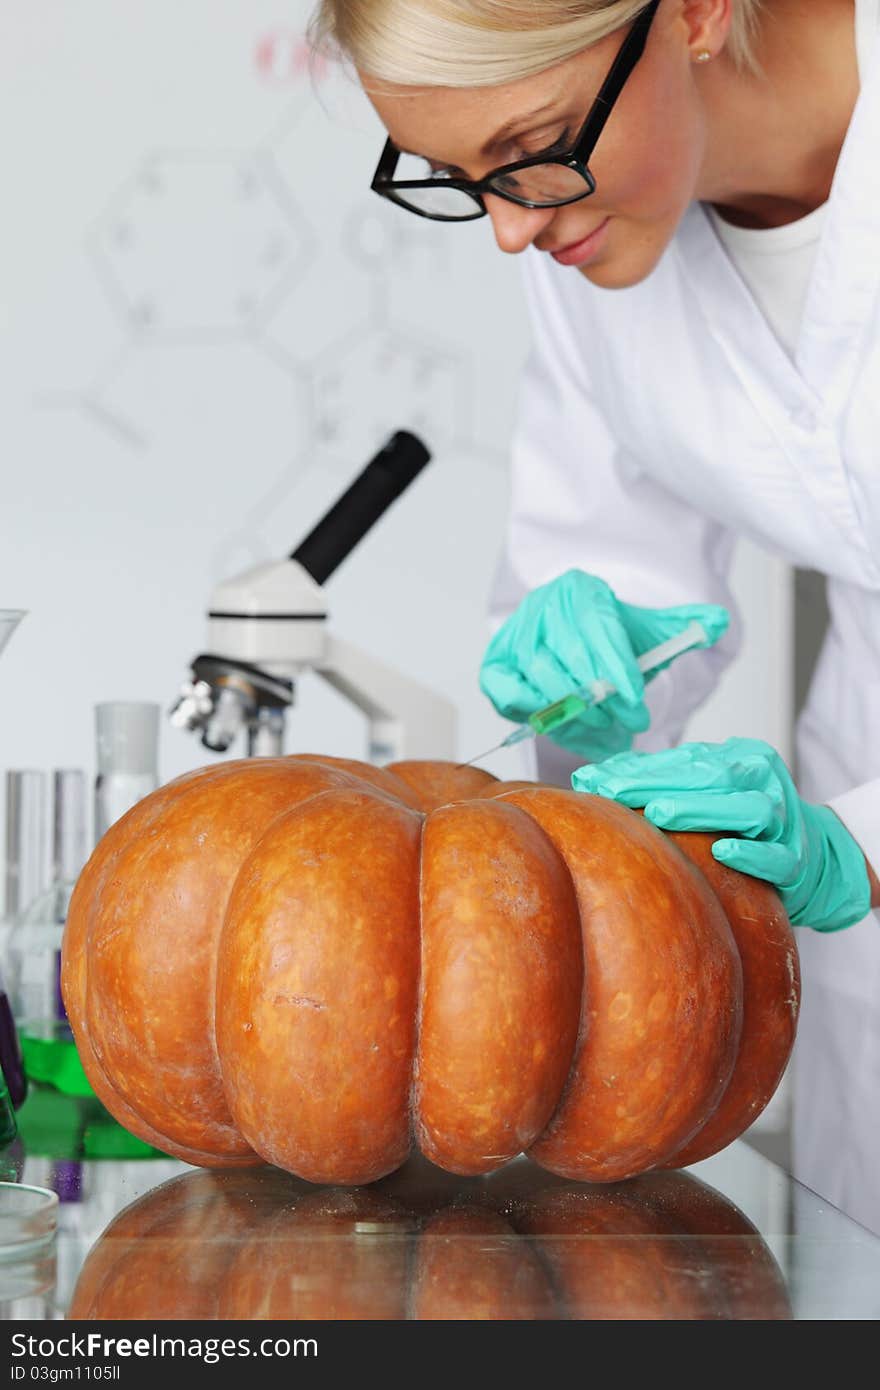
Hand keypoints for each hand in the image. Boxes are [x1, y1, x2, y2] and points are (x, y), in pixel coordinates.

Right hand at [480, 570, 728, 759]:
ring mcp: (513, 634)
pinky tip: (559, 721)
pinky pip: (508, 692)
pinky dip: (531, 710)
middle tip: (629, 722)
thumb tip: (716, 623)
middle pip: (570, 656)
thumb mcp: (647, 631)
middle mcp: (541, 606)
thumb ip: (682, 628)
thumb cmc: (608, 641)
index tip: (637, 701)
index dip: (618, 670)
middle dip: (603, 698)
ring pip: (541, 676)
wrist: (571, 643)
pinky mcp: (494, 666)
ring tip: (603, 726)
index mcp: (580, 590)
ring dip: (574, 709)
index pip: (599, 629)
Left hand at [572, 737, 870, 930]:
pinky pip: (777, 858)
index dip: (638, 768)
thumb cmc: (740, 820)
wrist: (811, 859)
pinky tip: (724, 851)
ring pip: (747, 809)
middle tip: (614, 792)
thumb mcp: (707, 790)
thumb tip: (593, 776)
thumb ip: (660, 779)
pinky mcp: (796, 862)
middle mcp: (765, 782)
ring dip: (701, 810)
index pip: (686, 759)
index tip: (593, 779)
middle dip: (659, 783)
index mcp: (743, 757)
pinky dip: (752, 854)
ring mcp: (785, 821)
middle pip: (713, 776)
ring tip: (659, 813)